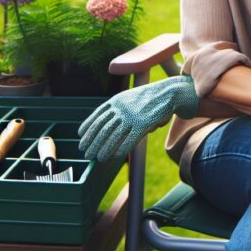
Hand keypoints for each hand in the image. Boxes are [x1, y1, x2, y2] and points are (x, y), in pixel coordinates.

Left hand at [78, 75, 199, 164]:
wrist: (170, 92)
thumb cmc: (150, 97)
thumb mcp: (131, 98)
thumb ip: (120, 109)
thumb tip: (110, 127)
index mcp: (117, 99)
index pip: (98, 114)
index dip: (88, 126)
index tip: (80, 135)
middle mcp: (122, 107)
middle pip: (103, 127)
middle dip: (92, 141)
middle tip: (86, 152)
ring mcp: (132, 115)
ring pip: (114, 135)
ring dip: (104, 148)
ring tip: (98, 158)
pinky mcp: (143, 123)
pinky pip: (130, 139)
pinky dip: (122, 149)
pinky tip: (115, 157)